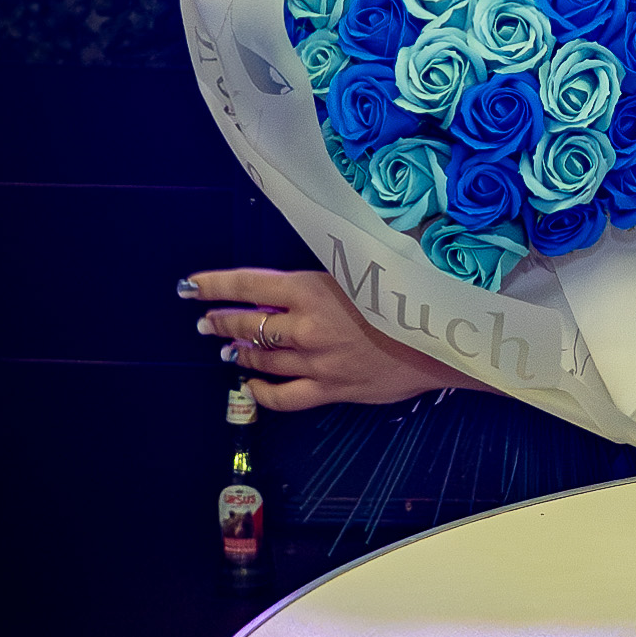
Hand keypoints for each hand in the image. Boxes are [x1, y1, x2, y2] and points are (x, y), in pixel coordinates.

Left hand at [184, 266, 495, 412]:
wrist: (444, 340)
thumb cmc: (413, 294)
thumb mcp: (373, 262)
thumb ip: (339, 258)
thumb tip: (321, 240)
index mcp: (313, 289)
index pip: (248, 284)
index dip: (215, 285)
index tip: (191, 286)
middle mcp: (306, 326)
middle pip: (247, 324)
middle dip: (221, 321)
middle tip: (206, 321)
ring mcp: (315, 361)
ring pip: (261, 358)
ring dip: (239, 352)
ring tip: (227, 349)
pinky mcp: (330, 389)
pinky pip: (283, 396)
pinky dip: (261, 390)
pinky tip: (252, 384)